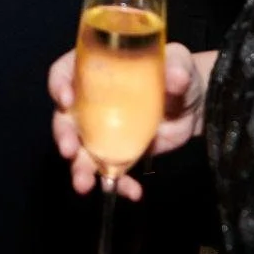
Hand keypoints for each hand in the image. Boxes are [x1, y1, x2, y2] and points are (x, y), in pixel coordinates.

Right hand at [49, 42, 203, 200]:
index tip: (66, 99)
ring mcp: (102, 130)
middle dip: (63, 135)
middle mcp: (90, 101)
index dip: (59, 85)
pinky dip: (120, 184)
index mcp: (95, 70)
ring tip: (83, 184)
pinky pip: (111, 171)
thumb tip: (177, 78)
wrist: (194, 105)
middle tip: (68, 150)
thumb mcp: (178, 61)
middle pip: (65, 117)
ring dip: (79, 168)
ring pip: (81, 150)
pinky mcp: (119, 153)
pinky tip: (132, 192)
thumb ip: (176, 67)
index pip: (65, 72)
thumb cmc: (176, 72)